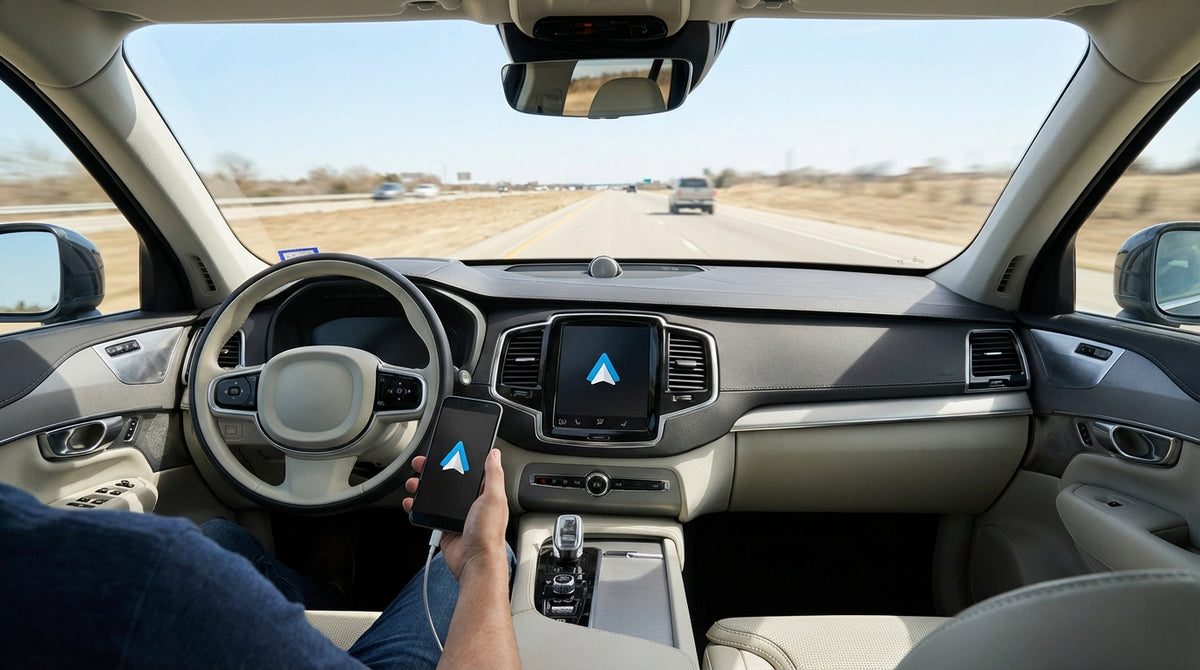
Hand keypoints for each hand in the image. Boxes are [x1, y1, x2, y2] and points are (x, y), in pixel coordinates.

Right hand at [403, 449, 509, 580]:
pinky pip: (429, 513)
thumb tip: (494, 455)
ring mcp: (457, 514)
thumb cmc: (489, 534)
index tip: (446, 451)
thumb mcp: (494, 498)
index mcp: (486, 493)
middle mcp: (472, 503)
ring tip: (414, 482)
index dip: (459, 459)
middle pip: (450, 481)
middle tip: (422, 465)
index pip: (471, 471)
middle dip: (435, 472)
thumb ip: (494, 475)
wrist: (474, 563)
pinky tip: (412, 502)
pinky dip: (418, 507)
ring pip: (437, 496)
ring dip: (424, 487)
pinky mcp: (445, 526)